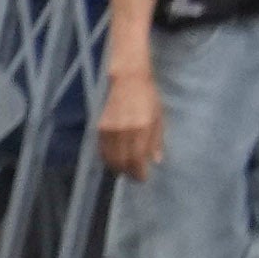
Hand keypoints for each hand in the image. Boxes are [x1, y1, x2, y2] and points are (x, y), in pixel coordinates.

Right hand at [94, 63, 163, 182]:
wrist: (127, 80)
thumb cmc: (148, 97)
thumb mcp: (158, 117)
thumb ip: (157, 140)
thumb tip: (155, 160)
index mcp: (142, 128)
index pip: (137, 159)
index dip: (139, 173)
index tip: (143, 178)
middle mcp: (124, 131)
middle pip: (122, 162)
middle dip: (128, 173)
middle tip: (134, 176)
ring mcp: (110, 130)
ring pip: (110, 158)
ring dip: (117, 167)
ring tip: (124, 169)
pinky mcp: (100, 127)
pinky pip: (102, 150)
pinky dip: (108, 158)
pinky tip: (115, 159)